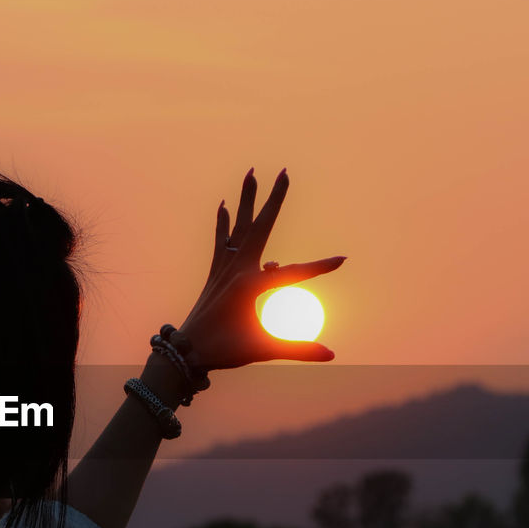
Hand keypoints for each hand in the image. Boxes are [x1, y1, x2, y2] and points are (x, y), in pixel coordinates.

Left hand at [178, 167, 345, 370]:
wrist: (185, 352)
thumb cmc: (224, 351)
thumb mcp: (263, 350)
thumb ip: (298, 350)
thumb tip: (331, 356)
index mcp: (248, 286)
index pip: (292, 273)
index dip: (319, 267)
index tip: (343, 258)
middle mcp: (235, 270)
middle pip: (260, 227)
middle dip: (274, 199)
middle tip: (284, 171)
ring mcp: (223, 269)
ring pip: (238, 226)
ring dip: (246, 199)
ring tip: (251, 172)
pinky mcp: (214, 273)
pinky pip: (220, 241)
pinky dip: (222, 223)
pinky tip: (222, 205)